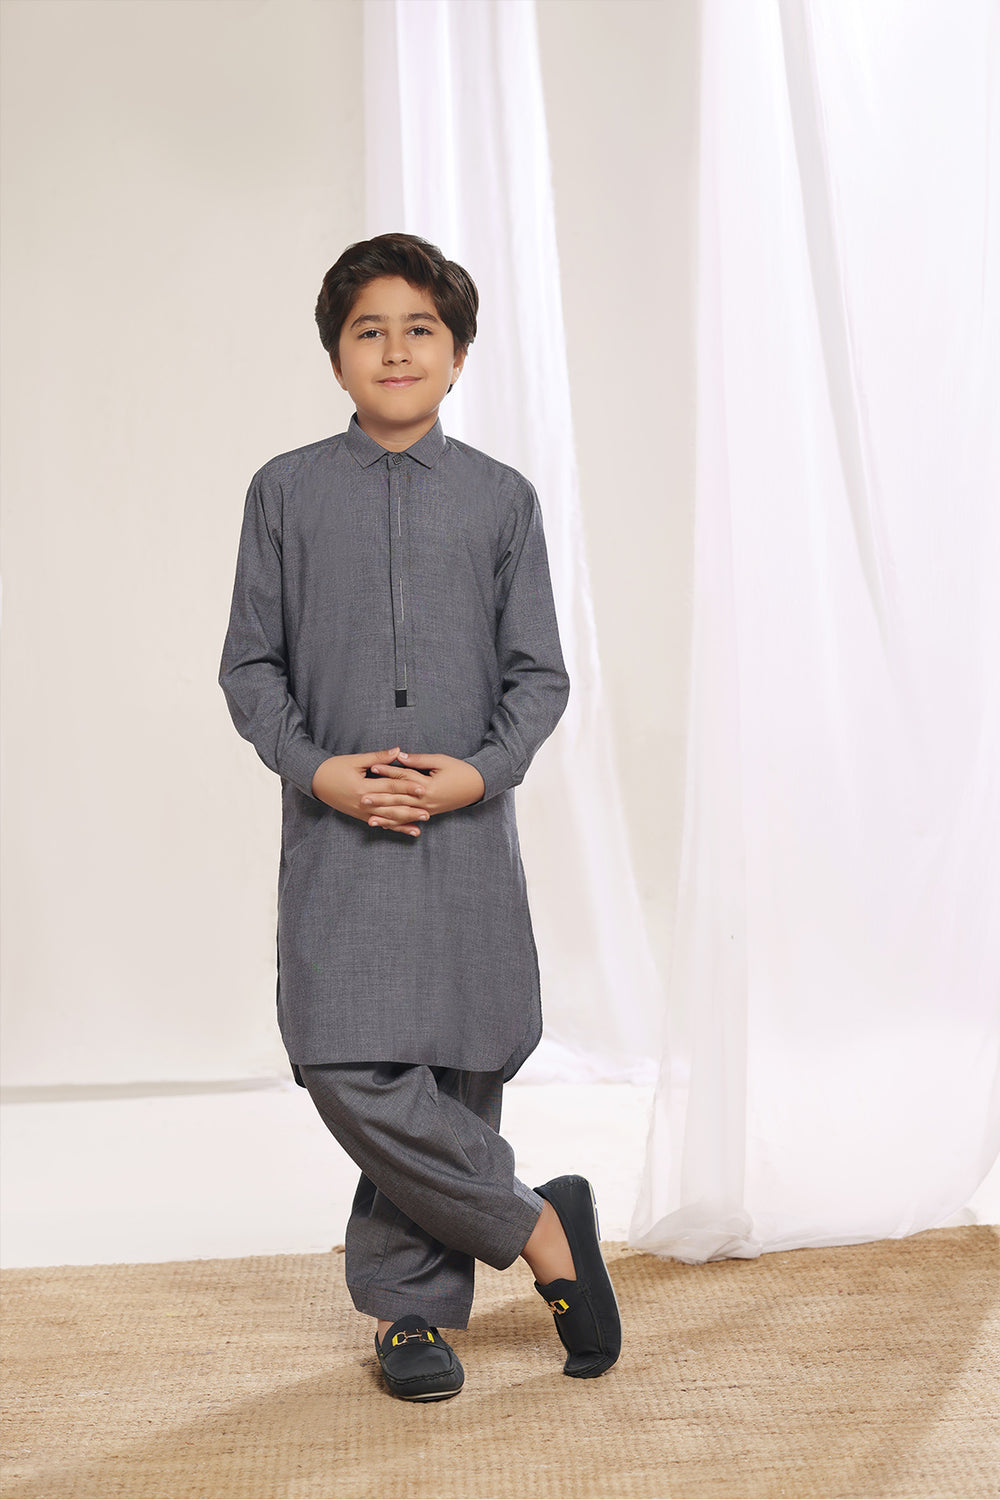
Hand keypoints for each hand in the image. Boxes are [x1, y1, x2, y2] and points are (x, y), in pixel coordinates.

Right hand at [311, 748, 429, 836]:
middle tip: (427, 811)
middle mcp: (363, 803)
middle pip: (391, 806)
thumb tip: (398, 751)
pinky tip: (408, 830)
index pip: (390, 787)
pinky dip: (395, 827)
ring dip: (405, 821)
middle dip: (410, 809)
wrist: (315, 781)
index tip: (423, 788)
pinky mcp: (361, 816)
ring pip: (387, 818)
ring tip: (421, 823)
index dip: (407, 787)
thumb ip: (378, 757)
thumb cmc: (335, 767)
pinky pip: (381, 823)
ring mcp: (362, 812)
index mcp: (363, 787)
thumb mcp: (356, 760)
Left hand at [369, 751, 485, 815]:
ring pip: (403, 814)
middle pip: (399, 799)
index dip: (387, 772)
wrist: (478, 786)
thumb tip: (398, 756)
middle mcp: (426, 801)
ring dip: (386, 816)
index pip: (403, 778)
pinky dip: (397, 823)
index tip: (372, 768)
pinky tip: (385, 825)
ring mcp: (427, 810)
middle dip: (380, 799)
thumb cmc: (460, 770)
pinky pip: (410, 820)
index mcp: (428, 785)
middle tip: (363, 798)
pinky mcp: (429, 814)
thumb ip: (418, 760)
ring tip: (369, 818)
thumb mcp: (440, 760)